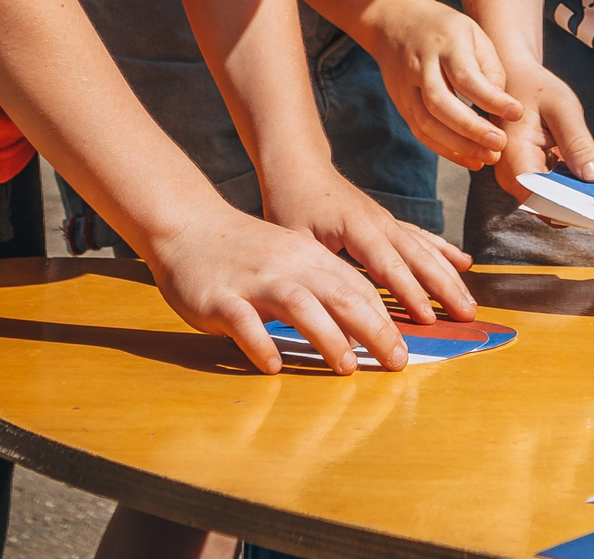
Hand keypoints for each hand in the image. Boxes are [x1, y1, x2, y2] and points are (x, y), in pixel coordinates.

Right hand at [139, 202, 408, 375]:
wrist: (187, 226)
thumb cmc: (245, 251)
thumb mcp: (291, 258)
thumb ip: (322, 286)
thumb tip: (361, 328)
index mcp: (309, 257)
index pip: (357, 287)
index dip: (385, 318)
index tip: (405, 349)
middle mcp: (288, 266)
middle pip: (341, 296)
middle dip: (374, 329)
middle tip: (397, 362)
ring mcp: (254, 281)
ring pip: (299, 305)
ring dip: (327, 336)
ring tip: (347, 367)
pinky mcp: (220, 298)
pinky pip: (243, 322)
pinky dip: (260, 342)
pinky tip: (273, 365)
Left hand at [260, 161, 476, 325]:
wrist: (298, 166)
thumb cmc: (290, 202)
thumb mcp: (291, 239)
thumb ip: (309, 274)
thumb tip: (324, 316)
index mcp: (356, 226)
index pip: (388, 265)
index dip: (409, 293)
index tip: (428, 318)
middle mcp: (380, 221)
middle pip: (419, 257)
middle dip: (445, 288)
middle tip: (467, 316)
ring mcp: (387, 220)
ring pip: (426, 249)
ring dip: (450, 276)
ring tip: (470, 303)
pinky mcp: (388, 221)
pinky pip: (422, 237)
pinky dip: (444, 251)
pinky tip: (464, 263)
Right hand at [361, 0, 519, 169]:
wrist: (395, 22)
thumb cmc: (445, 29)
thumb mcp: (474, 34)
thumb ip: (490, 67)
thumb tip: (501, 106)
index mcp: (445, 44)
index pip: (466, 76)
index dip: (491, 98)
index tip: (516, 113)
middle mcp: (421, 66)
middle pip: (441, 103)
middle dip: (472, 128)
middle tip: (500, 144)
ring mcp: (406, 87)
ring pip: (427, 123)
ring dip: (459, 146)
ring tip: (489, 157)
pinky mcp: (402, 104)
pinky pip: (421, 132)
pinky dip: (446, 150)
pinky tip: (471, 160)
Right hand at [490, 57, 593, 200]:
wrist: (514, 78)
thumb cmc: (535, 87)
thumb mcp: (563, 106)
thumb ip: (577, 142)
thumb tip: (592, 177)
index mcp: (513, 153)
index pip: (538, 197)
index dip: (567, 207)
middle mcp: (509, 172)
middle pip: (543, 204)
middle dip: (575, 205)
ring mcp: (514, 176)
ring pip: (546, 201)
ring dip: (573, 198)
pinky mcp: (524, 175)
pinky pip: (547, 191)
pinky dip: (568, 188)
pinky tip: (586, 179)